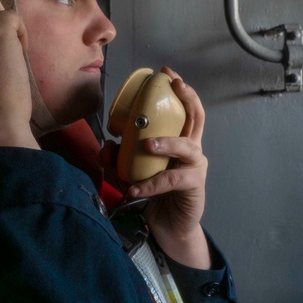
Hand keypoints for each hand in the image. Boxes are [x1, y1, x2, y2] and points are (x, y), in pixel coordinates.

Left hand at [104, 67, 210, 268]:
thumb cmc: (155, 196)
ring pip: (187, 147)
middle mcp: (192, 150)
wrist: (170, 229)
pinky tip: (134, 189)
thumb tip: (106, 146)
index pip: (185, 109)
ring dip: (166, 143)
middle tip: (174, 85)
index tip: (168, 73)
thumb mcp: (133, 172)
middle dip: (187, 98)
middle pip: (197, 118)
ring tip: (147, 145)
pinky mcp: (193, 187)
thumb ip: (120, 158)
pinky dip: (150, 185)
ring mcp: (195, 167)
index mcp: (180, 141)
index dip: (180, 89)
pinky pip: (170, 181)